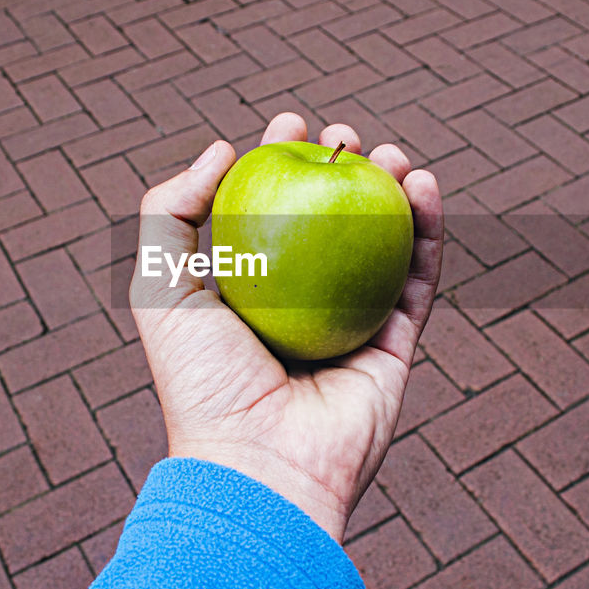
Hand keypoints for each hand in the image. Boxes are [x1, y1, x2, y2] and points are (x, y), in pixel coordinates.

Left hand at [129, 112, 443, 541]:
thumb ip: (169, 210)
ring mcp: (352, 327)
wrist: (260, 465)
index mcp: (249, 295)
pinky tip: (424, 184)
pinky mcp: (396, 350)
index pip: (269, 213)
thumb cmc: (202, 379)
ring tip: (387, 152)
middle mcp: (302, 308)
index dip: (280, 162)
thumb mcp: (158, 286)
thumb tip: (223, 149)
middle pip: (331, 222)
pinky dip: (430, 231)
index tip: (289, 124)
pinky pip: (420, 280)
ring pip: (383, 244)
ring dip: (392, 190)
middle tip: (342, 136)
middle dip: (341, 168)